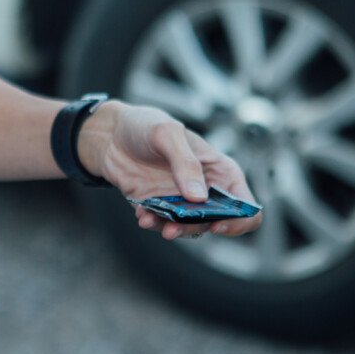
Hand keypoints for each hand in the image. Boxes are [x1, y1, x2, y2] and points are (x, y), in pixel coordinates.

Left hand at [78, 101, 260, 240]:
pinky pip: (162, 223)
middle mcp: (204, 188)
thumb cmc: (144, 125)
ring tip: (150, 219)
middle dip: (196, 228)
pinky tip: (141, 214)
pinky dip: (153, 222)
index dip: (240, 220)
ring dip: (172, 229)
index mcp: (219, 170)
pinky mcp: (159, 206)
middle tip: (173, 228)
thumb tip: (199, 197)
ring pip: (188, 227)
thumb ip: (185, 163)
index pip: (245, 204)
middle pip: (216, 221)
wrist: (109, 134)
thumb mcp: (167, 134)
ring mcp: (181, 199)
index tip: (218, 224)